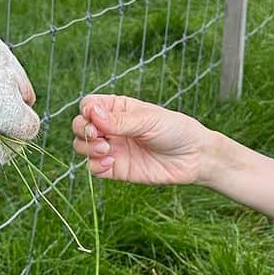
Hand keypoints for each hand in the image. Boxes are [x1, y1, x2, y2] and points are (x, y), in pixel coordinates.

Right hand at [72, 94, 210, 183]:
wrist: (194, 158)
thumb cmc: (176, 130)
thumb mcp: (148, 120)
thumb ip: (120, 121)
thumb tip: (92, 114)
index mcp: (118, 108)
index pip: (89, 105)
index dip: (86, 111)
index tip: (95, 117)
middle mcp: (111, 128)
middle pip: (80, 126)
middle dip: (82, 130)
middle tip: (98, 135)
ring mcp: (113, 148)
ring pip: (82, 147)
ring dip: (87, 148)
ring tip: (106, 149)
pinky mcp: (116, 169)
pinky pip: (93, 168)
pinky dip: (95, 165)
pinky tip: (111, 163)